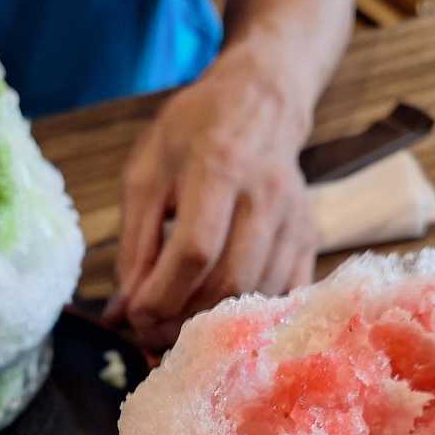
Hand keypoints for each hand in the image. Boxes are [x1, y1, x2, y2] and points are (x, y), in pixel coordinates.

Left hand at [108, 45, 318, 348]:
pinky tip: (218, 319)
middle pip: (230, 281)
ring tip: (178, 328)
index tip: (136, 315)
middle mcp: (266, 195)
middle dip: (185, 319)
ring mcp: (295, 219)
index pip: (196, 250)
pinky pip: (283, 295)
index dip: (163, 295)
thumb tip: (124, 311)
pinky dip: (249, 318)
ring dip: (214, 325)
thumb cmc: (195, 133)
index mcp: (218, 168)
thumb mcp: (147, 174)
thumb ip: (134, 243)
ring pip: (258, 295)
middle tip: (151, 332)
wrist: (262, 102)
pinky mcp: (310, 237)